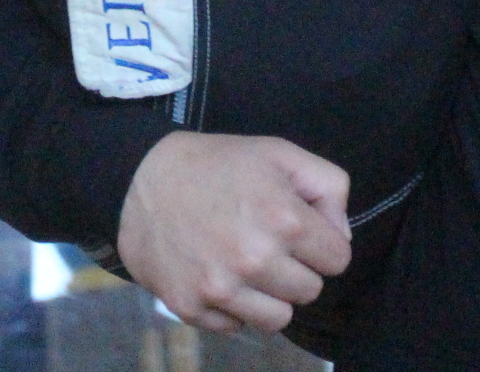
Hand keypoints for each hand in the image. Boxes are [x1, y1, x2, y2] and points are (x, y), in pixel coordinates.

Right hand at [117, 132, 351, 333]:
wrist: (139, 180)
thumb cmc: (217, 165)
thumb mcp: (280, 153)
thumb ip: (328, 187)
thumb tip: (340, 237)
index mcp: (284, 219)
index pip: (338, 259)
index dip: (321, 242)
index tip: (299, 230)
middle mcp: (256, 259)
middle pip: (311, 291)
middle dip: (297, 268)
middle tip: (268, 243)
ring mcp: (222, 289)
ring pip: (279, 319)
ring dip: (270, 295)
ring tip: (247, 264)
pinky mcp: (194, 309)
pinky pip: (238, 326)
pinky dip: (234, 307)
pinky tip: (219, 274)